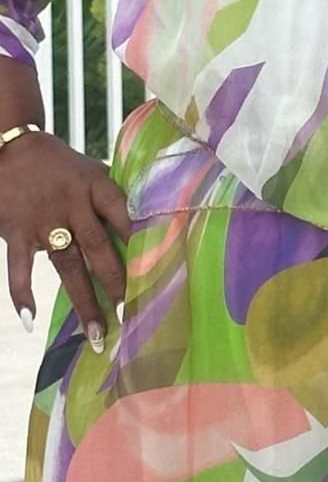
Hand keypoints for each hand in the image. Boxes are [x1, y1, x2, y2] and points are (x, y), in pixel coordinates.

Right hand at [0, 131, 131, 350]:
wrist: (10, 147)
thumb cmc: (58, 164)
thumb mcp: (90, 169)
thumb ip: (112, 195)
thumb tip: (149, 221)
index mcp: (95, 184)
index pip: (123, 213)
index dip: (141, 240)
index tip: (158, 269)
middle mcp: (72, 202)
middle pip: (98, 247)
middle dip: (115, 282)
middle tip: (129, 315)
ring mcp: (44, 219)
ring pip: (67, 265)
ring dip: (83, 301)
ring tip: (96, 333)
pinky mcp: (16, 230)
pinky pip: (19, 267)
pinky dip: (22, 293)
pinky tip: (31, 319)